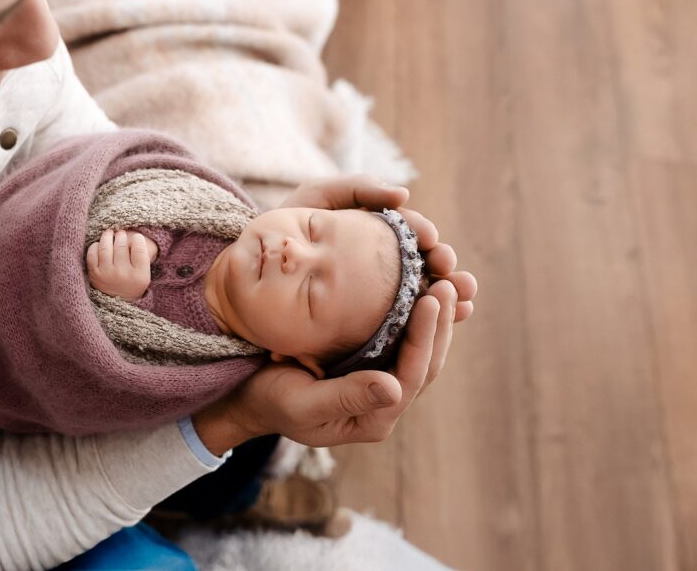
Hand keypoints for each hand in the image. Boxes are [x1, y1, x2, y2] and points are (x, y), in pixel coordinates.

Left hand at [86, 229, 154, 300]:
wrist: (117, 299)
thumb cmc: (132, 279)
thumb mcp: (144, 272)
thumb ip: (142, 254)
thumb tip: (132, 235)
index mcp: (139, 275)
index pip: (139, 248)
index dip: (138, 239)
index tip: (136, 238)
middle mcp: (123, 275)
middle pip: (121, 245)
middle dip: (121, 235)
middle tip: (121, 234)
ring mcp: (107, 274)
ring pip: (105, 247)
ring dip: (107, 236)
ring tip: (110, 234)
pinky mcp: (94, 273)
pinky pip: (92, 252)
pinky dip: (96, 245)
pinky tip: (100, 245)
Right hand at [193, 279, 458, 453]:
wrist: (247, 396)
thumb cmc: (267, 400)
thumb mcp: (300, 404)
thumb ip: (345, 398)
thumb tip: (395, 390)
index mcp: (374, 416)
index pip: (412, 375)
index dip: (425, 337)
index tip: (432, 298)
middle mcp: (384, 399)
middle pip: (426, 361)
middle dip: (441, 322)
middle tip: (450, 282)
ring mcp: (379, 378)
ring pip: (420, 347)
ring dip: (437, 316)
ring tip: (446, 280)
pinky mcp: (370, 359)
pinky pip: (401, 335)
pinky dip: (415, 311)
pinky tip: (421, 283)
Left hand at [279, 174, 476, 320]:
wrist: (252, 268)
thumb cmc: (283, 227)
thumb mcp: (317, 197)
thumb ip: (357, 188)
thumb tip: (403, 194)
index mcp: (375, 234)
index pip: (412, 235)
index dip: (426, 238)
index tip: (432, 242)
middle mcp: (382, 264)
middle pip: (424, 267)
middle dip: (445, 270)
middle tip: (451, 273)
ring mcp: (376, 294)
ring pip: (421, 298)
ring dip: (448, 299)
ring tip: (462, 302)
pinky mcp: (367, 323)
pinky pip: (402, 326)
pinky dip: (426, 326)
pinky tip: (442, 326)